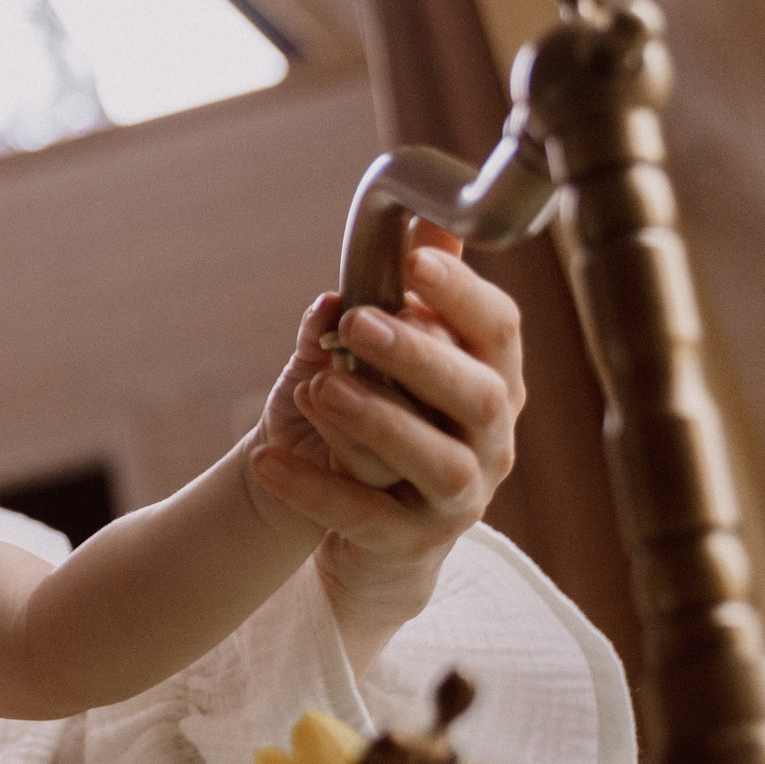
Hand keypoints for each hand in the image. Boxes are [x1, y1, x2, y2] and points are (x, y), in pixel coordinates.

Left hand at [248, 233, 523, 662]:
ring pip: (435, 460)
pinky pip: (365, 518)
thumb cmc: (378, 426)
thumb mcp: (382, 359)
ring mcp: (458, 499)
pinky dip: (313, 488)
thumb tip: (414, 220)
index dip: (463, 294)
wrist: (369, 538)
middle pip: (478, 395)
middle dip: (419, 355)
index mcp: (491, 381)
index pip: (499, 331)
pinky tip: (265, 460)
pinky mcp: (410, 543)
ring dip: (374, 419)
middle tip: (358, 324)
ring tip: (316, 387)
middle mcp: (491, 440)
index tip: (415, 260)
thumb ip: (399, 298)